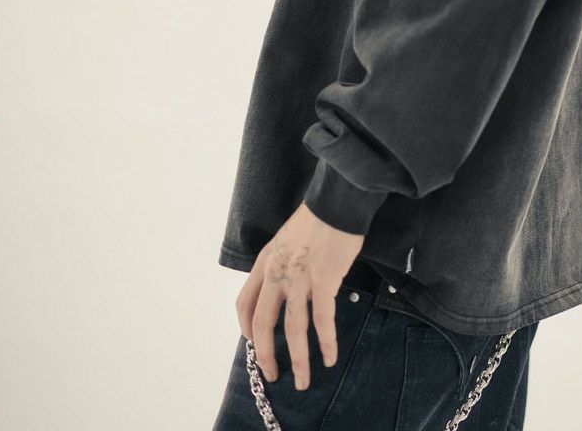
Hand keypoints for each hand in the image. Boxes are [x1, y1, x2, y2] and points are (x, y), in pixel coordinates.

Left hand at [235, 200, 363, 389]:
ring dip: (298, 360)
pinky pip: (322, 320)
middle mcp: (277, 273)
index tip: (254, 343)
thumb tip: (286, 289)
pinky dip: (326, 342)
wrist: (337, 201)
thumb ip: (281, 265)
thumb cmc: (317, 218)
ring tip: (303, 380)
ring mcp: (299, 278)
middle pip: (263, 323)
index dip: (247, 328)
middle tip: (273, 374)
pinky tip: (330, 356)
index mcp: (265, 262)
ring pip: (293, 329)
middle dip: (266, 355)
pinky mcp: (324, 280)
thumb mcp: (286, 240)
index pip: (244, 303)